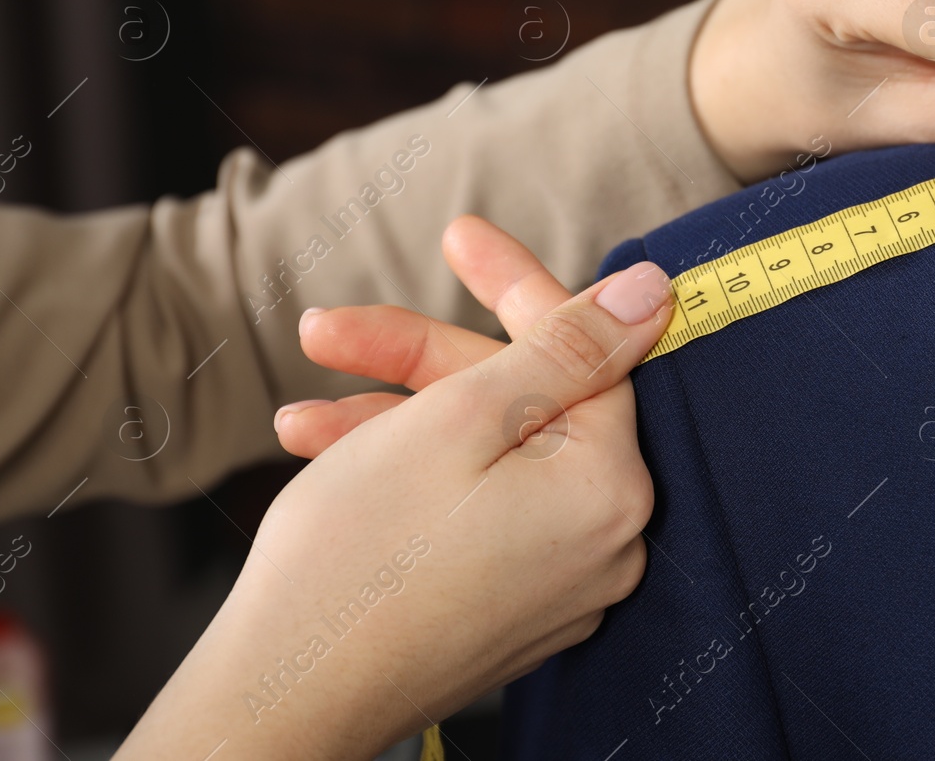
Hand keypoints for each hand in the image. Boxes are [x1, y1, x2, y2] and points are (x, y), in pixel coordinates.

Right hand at [115, 217, 670, 759]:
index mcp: (610, 489)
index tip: (459, 234)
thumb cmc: (359, 555)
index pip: (582, 352)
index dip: (512, 286)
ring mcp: (558, 585)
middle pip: (524, 407)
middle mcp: (604, 544)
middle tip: (329, 332)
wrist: (278, 701)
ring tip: (302, 420)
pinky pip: (475, 513)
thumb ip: (568, 345)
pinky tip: (329, 459)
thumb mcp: (464, 417)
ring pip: (486, 459)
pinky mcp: (510, 611)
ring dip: (394, 422)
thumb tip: (656, 292)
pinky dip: (409, 479)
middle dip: (419, 364)